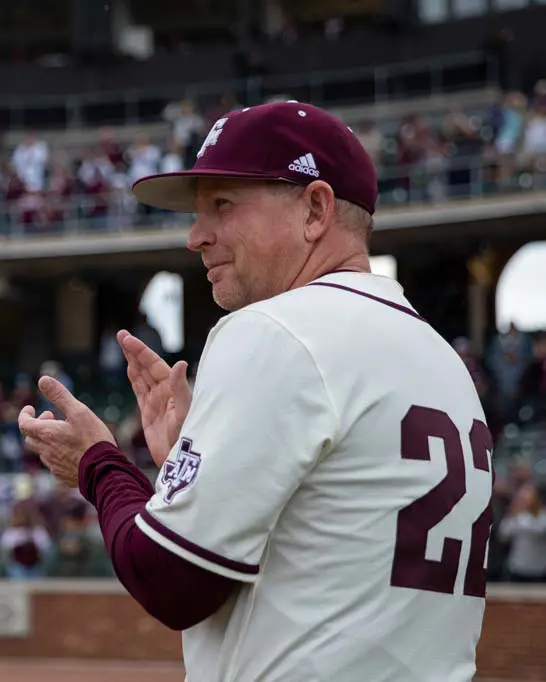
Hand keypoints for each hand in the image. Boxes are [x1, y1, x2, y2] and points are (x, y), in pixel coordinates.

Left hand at [18, 376, 116, 487]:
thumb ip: (60, 395)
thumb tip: (43, 379)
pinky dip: (58, 455)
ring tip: (65, 433)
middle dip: (37, 426)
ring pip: (43, 452)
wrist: (104, 470)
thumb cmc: (92, 438)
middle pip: (31, 438)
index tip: (31, 408)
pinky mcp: (63, 476)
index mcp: (47, 434)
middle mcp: (46, 451)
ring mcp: (54, 466)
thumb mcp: (78, 411)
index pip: (24, 424)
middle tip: (51, 418)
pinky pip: (55, 465)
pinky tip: (72, 452)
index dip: (25, 415)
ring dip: (48, 440)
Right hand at [117, 330, 191, 467]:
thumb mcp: (184, 412)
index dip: (141, 351)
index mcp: (172, 389)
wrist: (181, 462)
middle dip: (134, 351)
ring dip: (133, 360)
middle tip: (121, 334)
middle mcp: (165, 392)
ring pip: (142, 376)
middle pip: (146, 366)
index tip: (127, 339)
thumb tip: (181, 363)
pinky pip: (139, 391)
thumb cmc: (188, 438)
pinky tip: (130, 368)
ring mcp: (156, 402)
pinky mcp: (149, 414)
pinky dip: (134, 378)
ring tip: (123, 345)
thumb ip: (180, 388)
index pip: (154, 364)